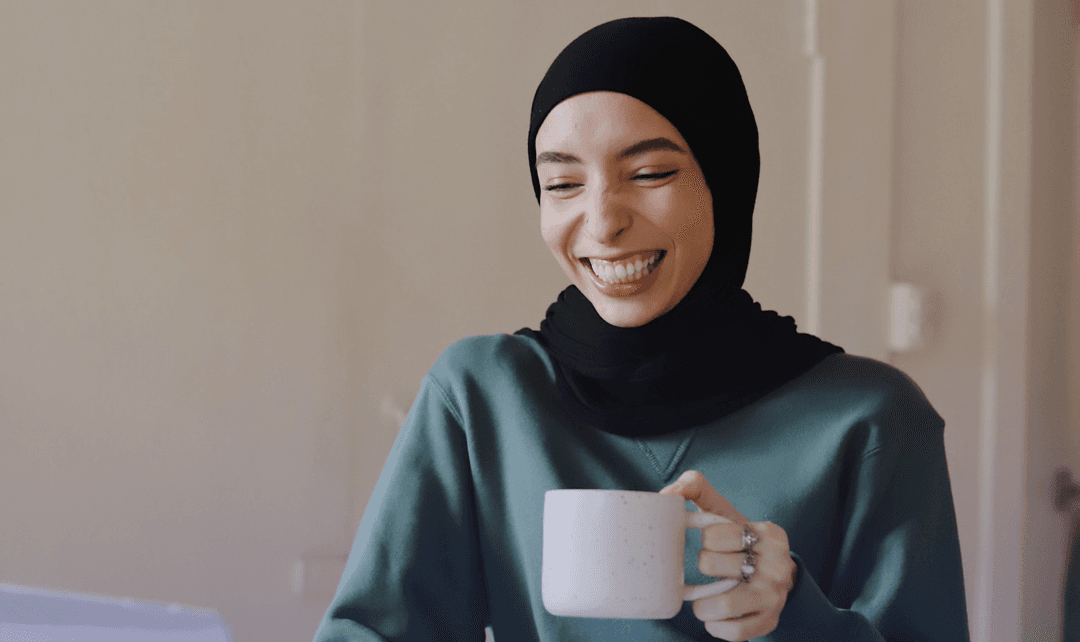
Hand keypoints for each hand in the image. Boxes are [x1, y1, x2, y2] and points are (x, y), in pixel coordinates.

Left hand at [659, 470, 796, 640]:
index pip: (713, 534)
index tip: (715, 541)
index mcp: (768, 532)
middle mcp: (778, 564)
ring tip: (705, 598)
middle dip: (705, 566)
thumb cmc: (738, 540)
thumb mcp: (724, 511)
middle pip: (710, 565)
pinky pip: (734, 632)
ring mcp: (775, 596)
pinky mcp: (769, 621)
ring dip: (703, 605)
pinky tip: (715, 617)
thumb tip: (667, 494)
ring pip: (722, 604)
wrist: (772, 574)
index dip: (707, 539)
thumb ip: (696, 489)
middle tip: (715, 567)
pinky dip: (716, 627)